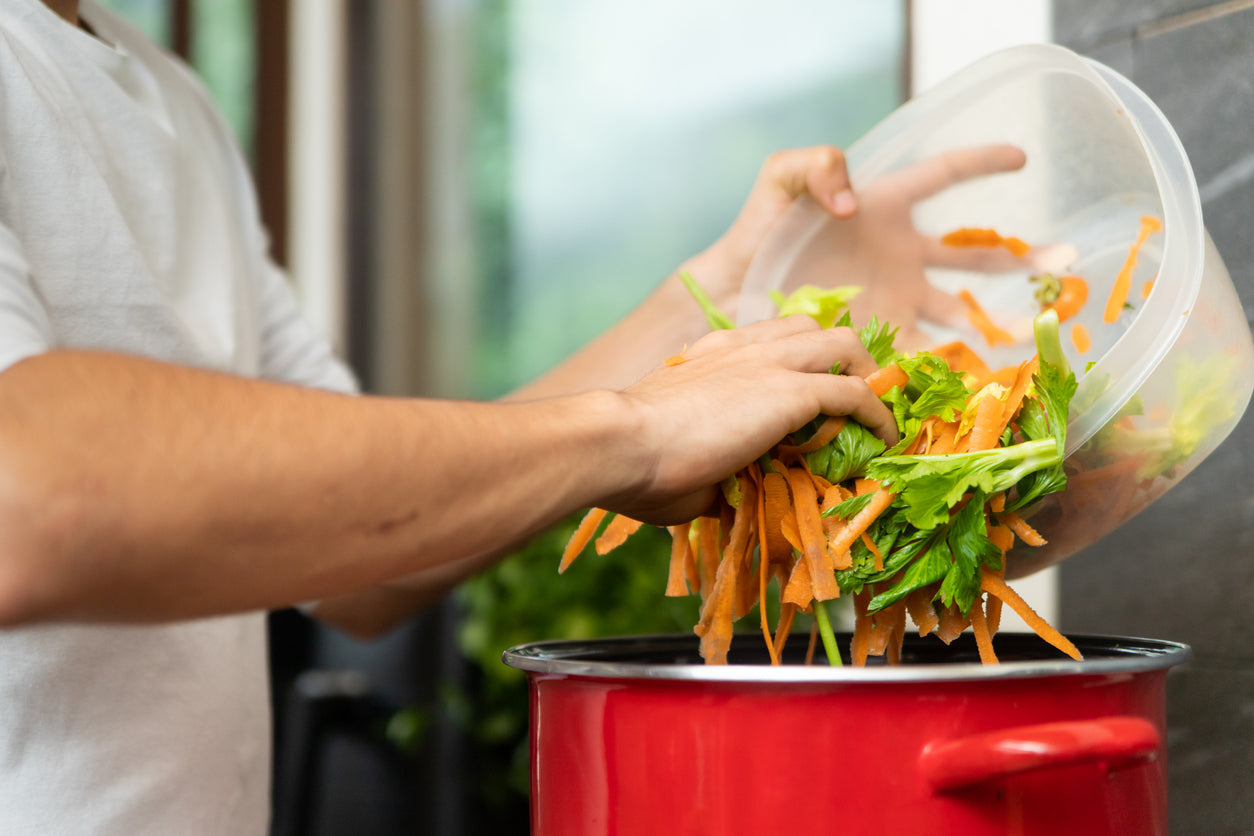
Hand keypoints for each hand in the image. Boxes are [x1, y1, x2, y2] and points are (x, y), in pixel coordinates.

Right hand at [602, 315, 896, 523]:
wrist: (620, 445)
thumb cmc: (633, 463)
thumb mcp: (679, 462)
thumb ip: (712, 472)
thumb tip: (726, 496)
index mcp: (710, 357)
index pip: (772, 340)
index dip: (801, 364)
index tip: (815, 395)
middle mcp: (742, 346)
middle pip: (814, 328)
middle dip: (845, 359)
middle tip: (856, 398)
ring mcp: (768, 363)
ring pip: (843, 345)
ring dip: (867, 377)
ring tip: (878, 414)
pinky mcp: (789, 390)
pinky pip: (853, 393)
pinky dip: (876, 414)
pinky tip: (886, 438)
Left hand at [696, 144, 1060, 351]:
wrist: (731, 293)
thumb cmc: (757, 233)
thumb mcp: (780, 181)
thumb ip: (815, 166)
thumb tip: (854, 201)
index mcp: (884, 210)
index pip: (941, 178)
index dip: (980, 164)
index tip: (1022, 156)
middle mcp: (900, 257)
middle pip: (972, 255)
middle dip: (1020, 259)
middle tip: (1065, 264)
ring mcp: (893, 300)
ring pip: (958, 312)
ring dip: (994, 324)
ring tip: (1033, 333)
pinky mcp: (878, 339)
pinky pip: (921, 355)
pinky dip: (948, 369)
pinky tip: (977, 383)